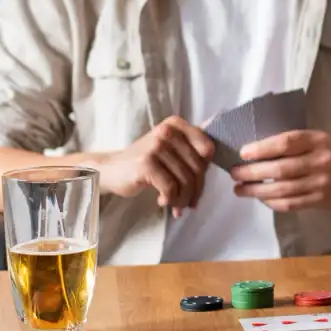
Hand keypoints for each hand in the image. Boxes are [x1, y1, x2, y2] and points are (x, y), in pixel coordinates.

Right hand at [96, 116, 214, 212]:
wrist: (112, 170)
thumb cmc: (147, 161)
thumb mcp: (170, 145)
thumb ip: (192, 140)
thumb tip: (218, 123)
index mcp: (177, 124)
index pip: (208, 149)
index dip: (206, 170)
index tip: (198, 183)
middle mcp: (167, 131)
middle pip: (198, 167)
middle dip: (196, 190)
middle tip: (191, 203)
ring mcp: (156, 146)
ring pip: (185, 180)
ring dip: (183, 199)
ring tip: (177, 206)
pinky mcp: (146, 163)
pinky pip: (170, 187)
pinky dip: (170, 199)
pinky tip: (163, 202)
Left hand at [229, 131, 330, 212]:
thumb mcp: (318, 138)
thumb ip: (294, 142)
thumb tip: (255, 150)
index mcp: (318, 141)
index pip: (287, 143)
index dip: (262, 148)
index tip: (243, 153)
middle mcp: (321, 161)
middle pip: (281, 169)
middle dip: (253, 172)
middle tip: (235, 173)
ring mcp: (321, 183)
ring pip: (283, 189)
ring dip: (257, 191)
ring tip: (240, 189)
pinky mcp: (321, 201)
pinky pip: (291, 204)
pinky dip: (272, 202)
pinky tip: (260, 199)